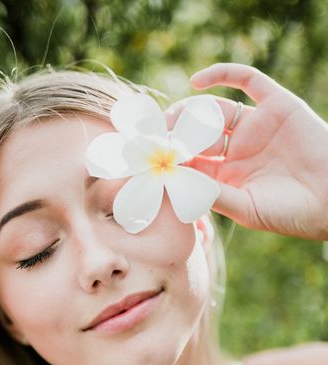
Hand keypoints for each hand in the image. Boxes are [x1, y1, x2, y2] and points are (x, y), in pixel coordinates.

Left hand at [166, 63, 327, 239]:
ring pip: (214, 110)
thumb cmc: (291, 213)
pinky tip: (196, 82)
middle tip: (155, 137)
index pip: (190, 160)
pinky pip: (246, 81)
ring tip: (172, 120)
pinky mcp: (275, 106)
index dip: (170, 156)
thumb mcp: (245, 208)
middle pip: (197, 133)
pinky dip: (221, 74)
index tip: (149, 156)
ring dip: (190, 111)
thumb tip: (176, 180)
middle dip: (175, 133)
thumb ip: (213, 193)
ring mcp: (255, 126)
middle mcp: (237, 149)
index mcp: (227, 175)